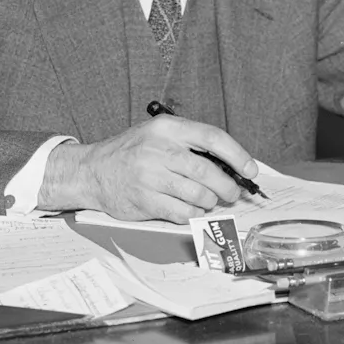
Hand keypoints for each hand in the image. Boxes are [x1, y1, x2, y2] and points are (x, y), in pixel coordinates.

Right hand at [37, 116, 257, 222]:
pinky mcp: (144, 200)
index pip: (212, 137)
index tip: (250, 170)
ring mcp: (150, 176)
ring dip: (210, 202)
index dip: (237, 154)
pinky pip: (182, 213)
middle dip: (227, 186)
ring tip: (207, 201)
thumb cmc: (130, 152)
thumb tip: (230, 165)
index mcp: (166, 128)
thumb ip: (189, 144)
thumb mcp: (157, 135)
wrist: (92, 170)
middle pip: (207, 171)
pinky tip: (190, 210)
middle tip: (232, 193)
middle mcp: (159, 149)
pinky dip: (193, 215)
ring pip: (198, 195)